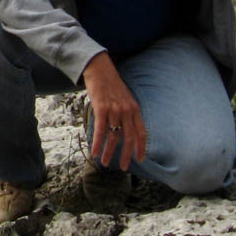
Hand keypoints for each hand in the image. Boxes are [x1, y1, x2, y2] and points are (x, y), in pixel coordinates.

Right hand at [82, 52, 145, 170]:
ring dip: (108, 152)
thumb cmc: (109, 83)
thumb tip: (123, 128)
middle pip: (129, 138)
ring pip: (113, 137)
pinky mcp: (101, 109)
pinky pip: (100, 131)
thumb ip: (125, 112)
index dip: (141, 147)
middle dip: (125, 155)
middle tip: (123, 167)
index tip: (140, 158)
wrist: (98, 68)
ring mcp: (114, 110)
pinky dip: (97, 143)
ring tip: (104, 163)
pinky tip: (94, 152)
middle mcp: (126, 111)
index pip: (141, 132)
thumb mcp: (123, 97)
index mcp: (134, 109)